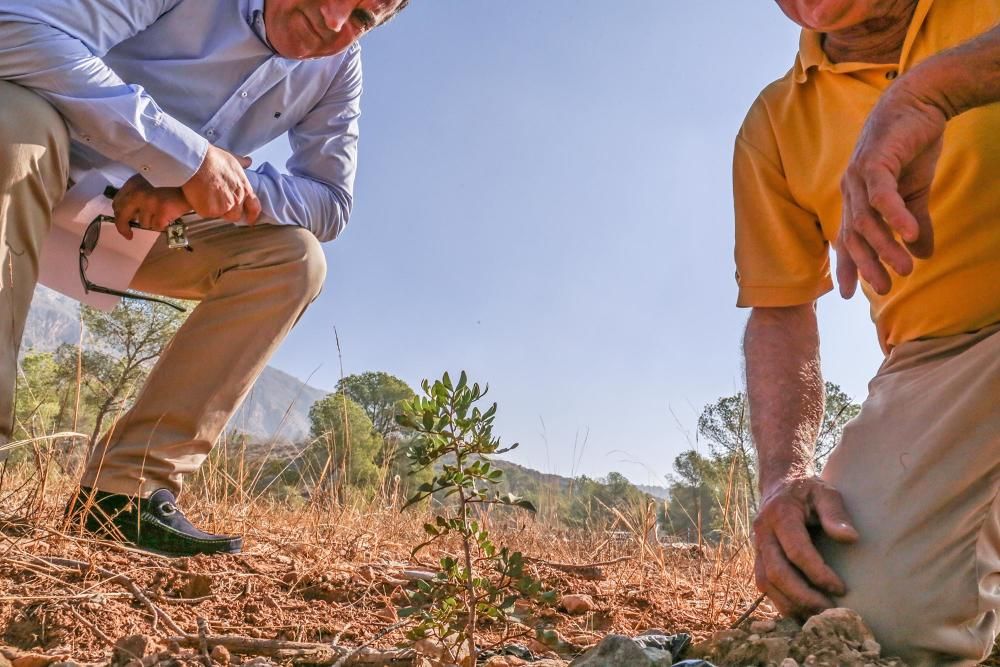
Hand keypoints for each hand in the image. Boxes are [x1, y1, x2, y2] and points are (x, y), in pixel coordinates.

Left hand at [112, 175, 192, 239]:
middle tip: (128, 235)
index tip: (123, 223)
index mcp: (133, 184)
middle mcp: (138, 193)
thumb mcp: (149, 184)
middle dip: (124, 227)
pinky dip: (163, 224)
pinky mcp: (161, 212)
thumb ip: (136, 194)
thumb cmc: (171, 185)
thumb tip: (129, 214)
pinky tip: (169, 216)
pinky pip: (156, 226)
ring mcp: (149, 202)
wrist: (191, 184)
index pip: (117, 203)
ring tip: (162, 214)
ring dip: (152, 222)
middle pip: (122, 216)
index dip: (119, 215)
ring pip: (143, 223)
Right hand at [181, 145, 261, 223]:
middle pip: (236, 215)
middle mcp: (237, 200)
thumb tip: (247, 161)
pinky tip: (197, 195)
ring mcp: (224, 207)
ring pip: (220, 215)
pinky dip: (202, 208)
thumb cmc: (212, 159)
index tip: (250, 219)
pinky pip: (206, 214)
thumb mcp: (232, 159)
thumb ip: (241, 163)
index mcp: (244, 189)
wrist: (196, 162)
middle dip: (228, 212)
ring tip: (206, 195)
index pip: (254, 208)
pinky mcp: (210, 211)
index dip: (252, 215)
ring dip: (214, 210)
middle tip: (217, 202)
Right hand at [753, 476, 858, 618]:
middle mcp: (762, 533)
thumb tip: (850, 538)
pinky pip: (764, 585)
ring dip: (791, 603)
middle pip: (777, 572)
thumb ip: (836, 513)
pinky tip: (802, 611)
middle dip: (803, 596)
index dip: (818, 573)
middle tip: (830, 610)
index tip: (841, 588)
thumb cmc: (807, 490)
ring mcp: (757, 547)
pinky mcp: (758, 558)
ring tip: (818, 615)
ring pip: (766, 583)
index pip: (796, 551)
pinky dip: (781, 602)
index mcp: (779, 515)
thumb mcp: (825, 492)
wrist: (780, 484)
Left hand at [837, 82, 946, 296]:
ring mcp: (859, 175)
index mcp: (856, 198)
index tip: (850, 295)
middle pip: (854, 236)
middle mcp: (850, 189)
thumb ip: (914, 223)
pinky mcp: (875, 161)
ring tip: (906, 269)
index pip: (847, 239)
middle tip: (886, 288)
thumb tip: (923, 253)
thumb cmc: (911, 146)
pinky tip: (909, 235)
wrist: (920, 102)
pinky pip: (881, 195)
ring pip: (866, 221)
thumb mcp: (914, 192)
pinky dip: (894, 216)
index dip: (848, 266)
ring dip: (885, 247)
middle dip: (868, 265)